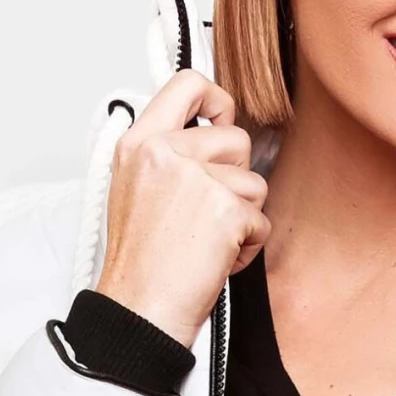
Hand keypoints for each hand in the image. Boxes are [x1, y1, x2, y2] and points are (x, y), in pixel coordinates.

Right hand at [94, 68, 270, 350]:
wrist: (138, 311)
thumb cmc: (139, 265)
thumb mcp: (134, 192)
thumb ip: (168, 157)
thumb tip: (209, 133)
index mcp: (139, 145)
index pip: (186, 84)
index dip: (216, 99)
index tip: (221, 120)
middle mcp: (165, 153)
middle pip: (236, 138)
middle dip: (235, 179)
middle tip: (207, 214)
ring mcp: (195, 179)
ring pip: (254, 182)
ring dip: (242, 217)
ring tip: (206, 243)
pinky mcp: (225, 210)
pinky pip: (261, 220)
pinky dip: (247, 247)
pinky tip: (215, 261)